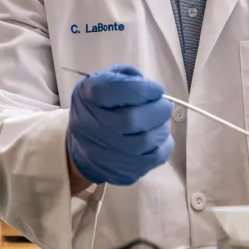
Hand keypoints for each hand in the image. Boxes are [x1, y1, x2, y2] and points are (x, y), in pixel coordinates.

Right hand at [66, 65, 173, 186]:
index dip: (141, 89)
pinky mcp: (123, 171)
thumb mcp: (102, 83)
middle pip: (131, 120)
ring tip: (160, 120)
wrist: (85, 147)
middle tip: (164, 105)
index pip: (113, 90)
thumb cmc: (98, 109)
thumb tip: (146, 84)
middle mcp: (92, 126)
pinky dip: (163, 144)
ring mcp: (106, 153)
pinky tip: (158, 136)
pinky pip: (154, 158)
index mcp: (88, 97)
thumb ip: (124, 77)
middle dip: (157, 110)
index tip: (155, 89)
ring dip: (162, 127)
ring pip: (146, 141)